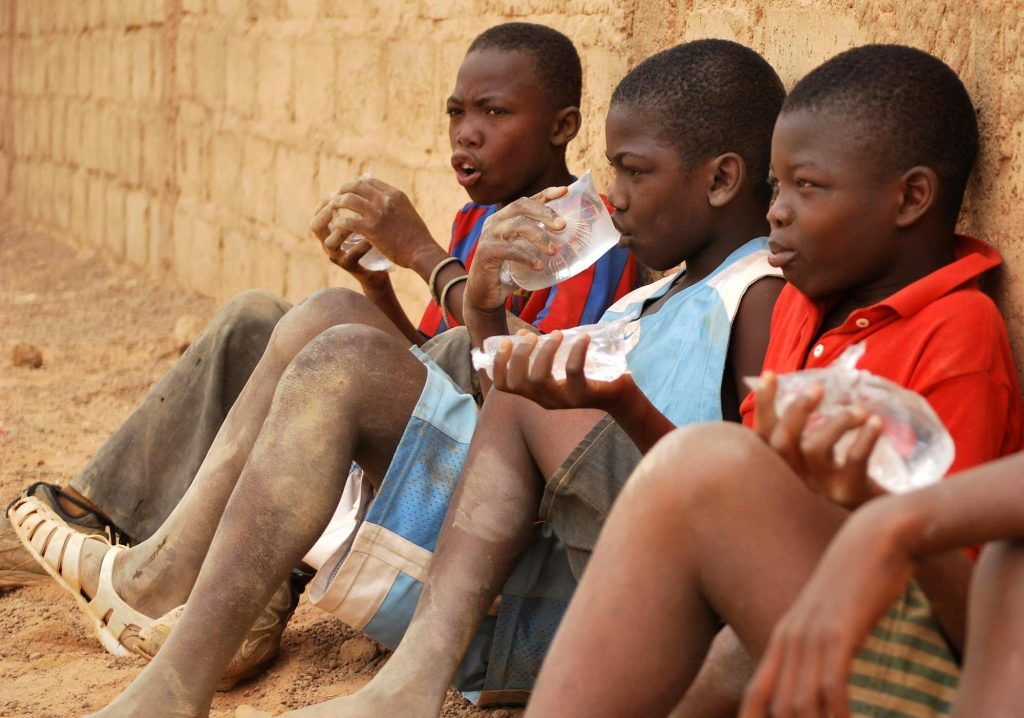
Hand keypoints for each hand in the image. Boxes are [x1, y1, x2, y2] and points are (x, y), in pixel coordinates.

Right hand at [309, 194, 392, 289]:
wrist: (381, 268)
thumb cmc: (372, 240)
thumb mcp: (366, 220)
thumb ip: (361, 203)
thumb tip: (365, 176)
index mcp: (329, 231)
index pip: (317, 212)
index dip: (324, 201)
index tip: (338, 192)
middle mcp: (328, 244)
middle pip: (315, 226)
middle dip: (327, 213)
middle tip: (343, 204)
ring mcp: (337, 257)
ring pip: (329, 243)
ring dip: (343, 229)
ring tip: (360, 220)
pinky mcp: (350, 267)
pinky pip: (351, 255)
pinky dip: (362, 245)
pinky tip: (372, 239)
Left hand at [320, 177, 436, 269]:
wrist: (422, 251)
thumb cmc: (417, 237)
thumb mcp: (408, 212)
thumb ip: (395, 205)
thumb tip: (386, 204)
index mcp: (395, 194)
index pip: (370, 182)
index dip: (357, 185)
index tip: (350, 191)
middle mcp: (385, 200)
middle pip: (357, 186)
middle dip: (344, 190)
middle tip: (337, 197)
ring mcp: (378, 213)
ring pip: (349, 200)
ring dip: (337, 203)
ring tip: (332, 209)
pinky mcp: (371, 229)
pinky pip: (347, 221)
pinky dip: (339, 222)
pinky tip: (337, 225)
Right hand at [464, 187, 567, 315]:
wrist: (485, 294)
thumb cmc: (507, 271)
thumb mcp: (525, 252)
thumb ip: (538, 243)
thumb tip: (571, 241)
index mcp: (504, 218)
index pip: (527, 200)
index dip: (545, 194)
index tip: (564, 191)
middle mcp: (495, 222)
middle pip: (521, 206)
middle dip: (545, 213)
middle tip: (563, 226)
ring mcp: (488, 236)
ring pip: (517, 225)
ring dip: (539, 236)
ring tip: (553, 250)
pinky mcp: (485, 253)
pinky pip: (510, 250)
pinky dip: (527, 257)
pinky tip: (539, 265)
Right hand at [490, 331, 635, 411]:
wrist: (617, 396)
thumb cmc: (585, 376)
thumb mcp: (558, 366)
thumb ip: (539, 353)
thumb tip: (520, 335)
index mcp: (534, 393)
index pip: (504, 386)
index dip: (498, 364)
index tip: (505, 342)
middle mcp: (544, 400)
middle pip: (519, 381)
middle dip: (520, 354)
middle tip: (531, 335)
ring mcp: (562, 400)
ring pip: (540, 378)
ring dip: (545, 351)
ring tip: (556, 334)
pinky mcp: (582, 395)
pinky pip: (573, 372)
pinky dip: (576, 351)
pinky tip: (582, 337)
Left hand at [739, 503, 915, 717]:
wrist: (875, 537)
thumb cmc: (857, 579)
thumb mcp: (829, 616)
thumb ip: (818, 644)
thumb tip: (821, 673)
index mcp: (781, 638)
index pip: (755, 696)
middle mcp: (788, 640)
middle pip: (775, 708)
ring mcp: (811, 636)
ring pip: (800, 703)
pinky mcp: (838, 632)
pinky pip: (831, 686)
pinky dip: (838, 713)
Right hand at [753, 372, 884, 508]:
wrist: (879, 530)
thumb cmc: (845, 492)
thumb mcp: (818, 468)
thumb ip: (805, 440)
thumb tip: (806, 395)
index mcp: (782, 471)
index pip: (762, 437)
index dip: (764, 406)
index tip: (770, 374)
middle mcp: (793, 482)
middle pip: (781, 444)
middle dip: (796, 410)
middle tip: (818, 388)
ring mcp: (820, 492)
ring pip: (814, 450)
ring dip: (836, 423)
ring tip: (859, 411)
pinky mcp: (849, 496)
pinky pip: (853, 462)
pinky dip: (864, 438)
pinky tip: (876, 423)